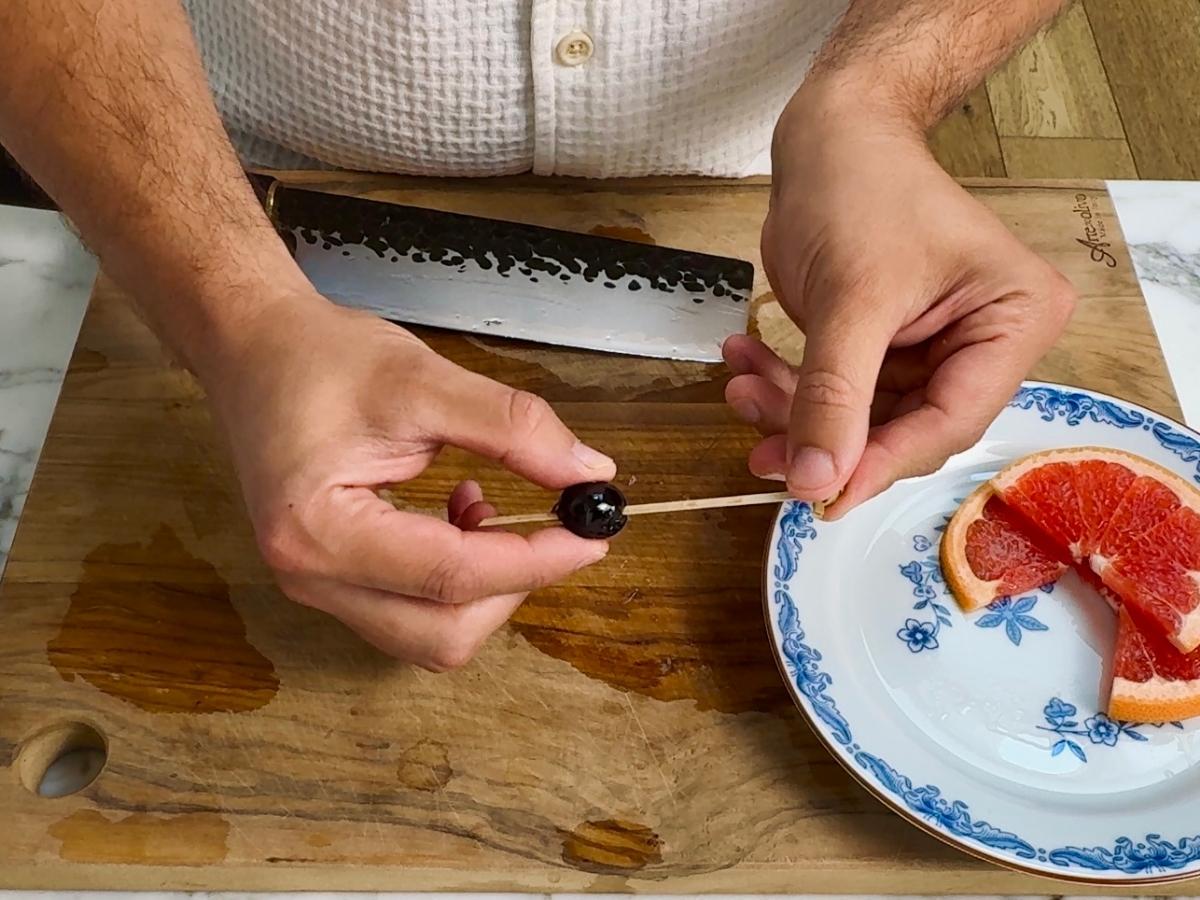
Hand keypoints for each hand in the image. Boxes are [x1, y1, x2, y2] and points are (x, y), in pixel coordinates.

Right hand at [201, 293, 615, 669]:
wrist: (253, 348)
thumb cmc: (318, 358)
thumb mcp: (423, 380)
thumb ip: (511, 428)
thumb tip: (586, 472)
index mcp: (319, 531)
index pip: (452, 577)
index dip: (535, 560)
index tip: (590, 535)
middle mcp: (310, 575)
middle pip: (441, 633)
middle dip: (510, 586)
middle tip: (547, 525)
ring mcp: (316, 584)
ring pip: (429, 634)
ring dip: (482, 586)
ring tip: (487, 508)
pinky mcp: (331, 576)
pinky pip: (411, 611)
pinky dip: (456, 579)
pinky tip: (463, 515)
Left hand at [725, 84, 1075, 516]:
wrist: (829, 133)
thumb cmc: (862, 186)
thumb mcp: (852, 297)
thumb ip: (834, 396)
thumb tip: (815, 484)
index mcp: (1014, 320)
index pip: (951, 421)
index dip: (881, 464)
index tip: (819, 497)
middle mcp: (984, 342)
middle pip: (904, 428)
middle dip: (824, 437)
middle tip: (760, 448)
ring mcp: (933, 348)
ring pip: (859, 419)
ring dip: (793, 414)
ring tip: (740, 389)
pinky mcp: (884, 347)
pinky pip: (835, 391)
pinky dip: (786, 386)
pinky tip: (744, 363)